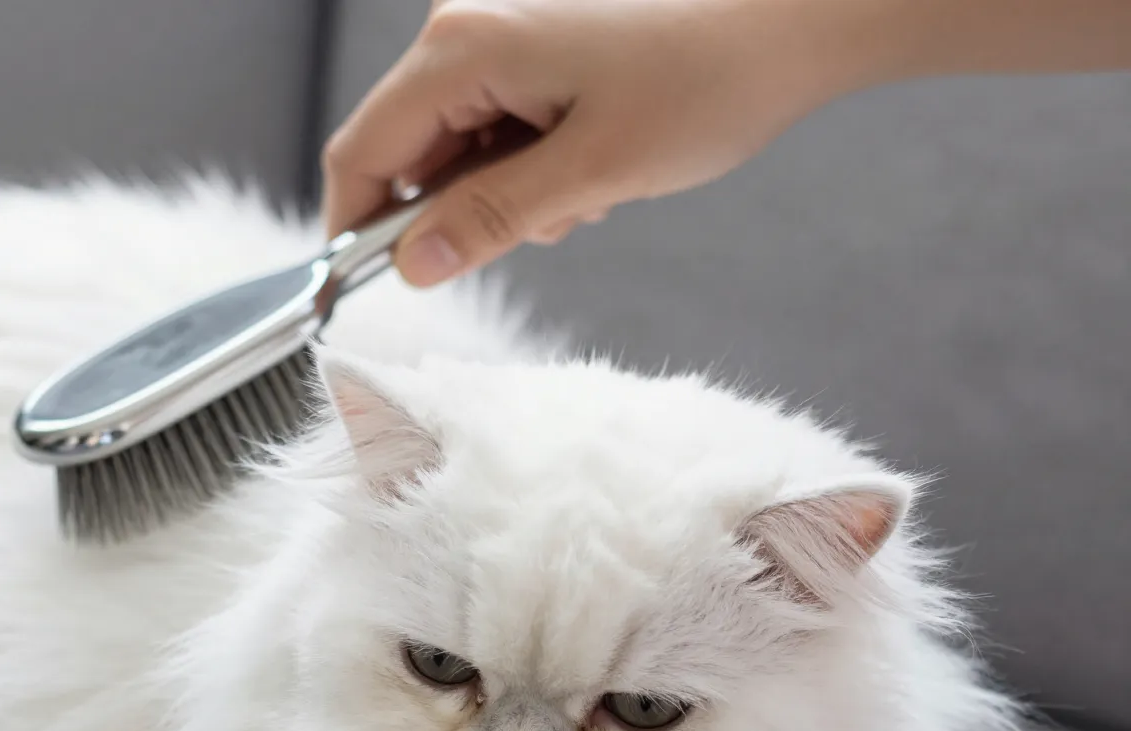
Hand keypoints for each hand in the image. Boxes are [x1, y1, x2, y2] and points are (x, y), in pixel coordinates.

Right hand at [321, 0, 859, 286]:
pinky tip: (587, 165)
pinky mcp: (527, 47)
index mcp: (462, 47)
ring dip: (500, 195)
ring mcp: (496, 35)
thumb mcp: (591, 172)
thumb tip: (411, 266)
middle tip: (538, 227)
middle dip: (454, 212)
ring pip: (452, 149)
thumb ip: (490, 219)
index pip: (364, 151)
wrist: (790, 21)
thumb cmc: (705, 81)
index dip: (355, 230)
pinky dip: (525, 167)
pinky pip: (490, 129)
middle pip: (404, 151)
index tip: (372, 289)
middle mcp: (463, 30)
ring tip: (583, 192)